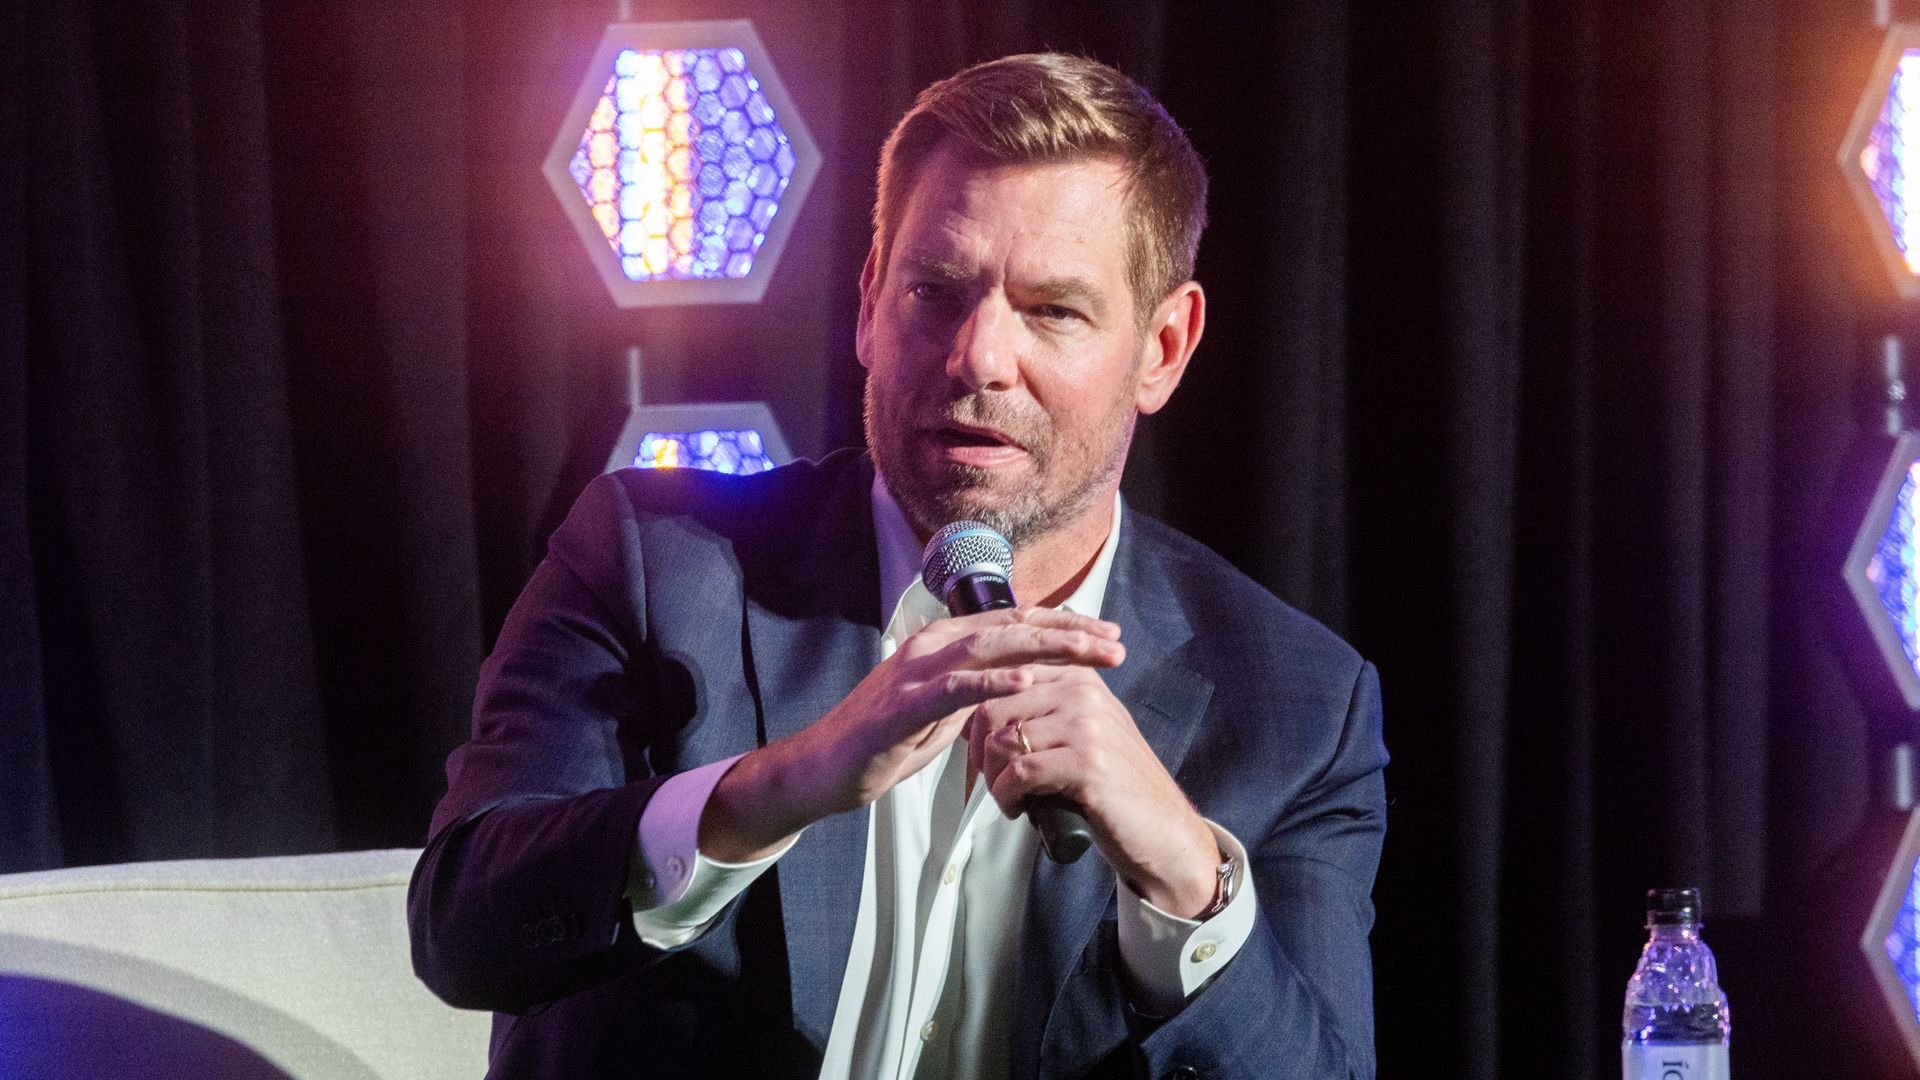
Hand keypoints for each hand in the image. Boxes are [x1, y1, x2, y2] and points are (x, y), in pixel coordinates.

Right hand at [699, 607, 1123, 860]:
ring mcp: (915, 670)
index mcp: (944, 642)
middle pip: (1012, 626)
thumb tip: (1016, 688)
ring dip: (1046, 647)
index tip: (1107, 634)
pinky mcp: (902, 704)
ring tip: (1089, 653)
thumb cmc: (882, 742)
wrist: (823, 768)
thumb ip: (975, 694)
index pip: (1014, 623)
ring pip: (991, 646)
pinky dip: (993, 681)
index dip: (1064, 625)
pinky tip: (1029, 680)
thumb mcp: (941, 713)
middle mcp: (932, 644)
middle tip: (1116, 641)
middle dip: (1069, 632)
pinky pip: (954, 688)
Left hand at [966, 666, 1219, 917]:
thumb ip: (1045, 709)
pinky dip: (1006, 796)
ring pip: (1001, 741)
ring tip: (1008, 797)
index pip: (1003, 678)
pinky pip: (1019, 772)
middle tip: (991, 779)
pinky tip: (1018, 809)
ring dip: (992, 778)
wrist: (1163, 830)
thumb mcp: (1084, 731)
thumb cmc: (1115, 786)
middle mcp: (1083, 692)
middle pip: (992, 707)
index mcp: (1078, 676)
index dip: (979, 719)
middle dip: (978, 749)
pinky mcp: (1087, 762)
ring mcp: (1087, 725)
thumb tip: (979, 710)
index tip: (985, 750)